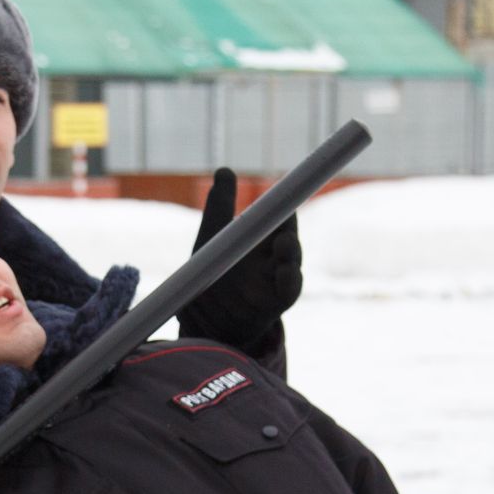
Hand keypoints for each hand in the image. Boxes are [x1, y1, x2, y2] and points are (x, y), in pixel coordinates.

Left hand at [177, 168, 302, 349]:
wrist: (201, 323)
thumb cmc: (210, 277)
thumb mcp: (211, 239)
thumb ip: (219, 208)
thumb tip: (224, 170)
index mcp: (259, 241)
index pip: (276, 219)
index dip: (282, 206)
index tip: (284, 191)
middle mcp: (272, 259)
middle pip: (288, 236)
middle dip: (289, 225)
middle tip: (285, 211)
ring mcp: (274, 281)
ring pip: (292, 261)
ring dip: (291, 251)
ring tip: (284, 242)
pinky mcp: (274, 304)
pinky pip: (288, 290)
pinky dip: (289, 280)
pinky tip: (285, 271)